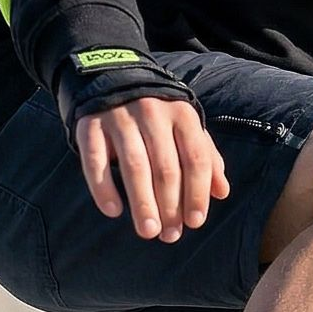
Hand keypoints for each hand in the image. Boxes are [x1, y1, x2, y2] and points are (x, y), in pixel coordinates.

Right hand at [75, 99, 228, 241]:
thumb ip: (205, 157)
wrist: (111, 76)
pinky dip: (103, 188)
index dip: (197, 193)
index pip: (195, 158)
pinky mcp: (90, 125)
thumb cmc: (158, 114)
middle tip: (170, 235)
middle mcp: (153, 113)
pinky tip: (113, 211)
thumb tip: (222, 193)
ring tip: (148, 231)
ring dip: (142, 202)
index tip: (194, 222)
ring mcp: (120, 117)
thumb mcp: (185, 127)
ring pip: (134, 166)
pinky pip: (95, 161)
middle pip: (165, 167)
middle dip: (170, 206)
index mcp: (182, 115)